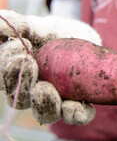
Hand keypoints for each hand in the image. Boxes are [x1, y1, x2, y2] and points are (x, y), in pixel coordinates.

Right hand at [0, 10, 99, 124]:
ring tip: (46, 89)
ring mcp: (56, 100)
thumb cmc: (55, 32)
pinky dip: (76, 114)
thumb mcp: (38, 26)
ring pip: (46, 113)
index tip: (19, 46)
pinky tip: (78, 106)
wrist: (84, 37)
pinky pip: (75, 115)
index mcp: (19, 77)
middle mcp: (34, 93)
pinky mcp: (78, 103)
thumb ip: (20, 25)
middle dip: (23, 84)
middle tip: (30, 65)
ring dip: (44, 104)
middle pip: (22, 100)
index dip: (8, 68)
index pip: (6, 79)